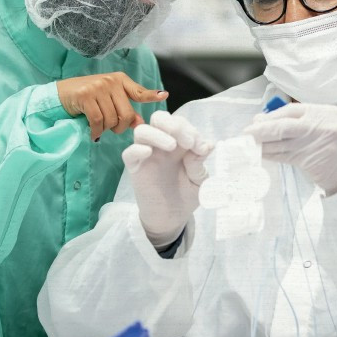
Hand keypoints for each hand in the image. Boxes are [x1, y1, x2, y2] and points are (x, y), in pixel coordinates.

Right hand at [57, 72, 166, 140]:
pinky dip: (96, 131)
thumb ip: (125, 110)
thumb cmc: (88, 99)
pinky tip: (93, 132)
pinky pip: (97, 121)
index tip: (164, 95)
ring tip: (99, 127)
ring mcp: (98, 87)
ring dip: (106, 130)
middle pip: (126, 114)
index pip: (138, 91)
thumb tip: (140, 123)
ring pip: (111, 119)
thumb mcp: (108, 101)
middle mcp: (110, 81)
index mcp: (119, 80)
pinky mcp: (85, 95)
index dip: (151, 95)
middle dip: (120, 127)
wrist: (61, 94)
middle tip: (112, 129)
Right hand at [121, 113, 211, 247]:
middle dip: (175, 124)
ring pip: (142, 130)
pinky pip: (129, 153)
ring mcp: (147, 155)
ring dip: (159, 133)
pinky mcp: (135, 169)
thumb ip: (200, 163)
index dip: (191, 130)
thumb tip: (207, 145)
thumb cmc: (187, 195)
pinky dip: (138, 149)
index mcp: (179, 143)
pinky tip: (150, 153)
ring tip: (173, 146)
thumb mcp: (200, 180)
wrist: (173, 218)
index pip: (180, 123)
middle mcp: (161, 144)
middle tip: (188, 141)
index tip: (201, 147)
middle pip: (159, 118)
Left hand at [244, 102, 336, 195]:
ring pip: (282, 142)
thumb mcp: (328, 127)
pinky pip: (285, 156)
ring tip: (248, 145)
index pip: (292, 111)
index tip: (257, 121)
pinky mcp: (310, 161)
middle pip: (284, 125)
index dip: (271, 116)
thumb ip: (302, 122)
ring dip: (263, 144)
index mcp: (326, 112)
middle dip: (262, 129)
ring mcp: (316, 143)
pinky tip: (261, 154)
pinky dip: (271, 155)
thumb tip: (265, 120)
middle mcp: (321, 125)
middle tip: (246, 133)